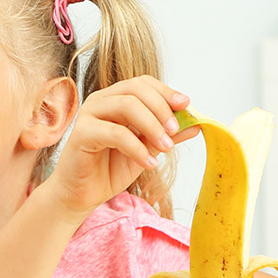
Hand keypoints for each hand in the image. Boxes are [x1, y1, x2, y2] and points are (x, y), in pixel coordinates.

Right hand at [48, 75, 196, 216]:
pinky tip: (148, 163)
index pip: (142, 83)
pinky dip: (137, 148)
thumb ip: (166, 135)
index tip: (186, 105)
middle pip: (136, 89)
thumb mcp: (146, 150)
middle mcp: (100, 101)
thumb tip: (196, 124)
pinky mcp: (81, 133)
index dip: (166, 91)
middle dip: (161, 108)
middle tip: (176, 131)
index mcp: (115, 99)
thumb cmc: (109, 169)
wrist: (82, 194)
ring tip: (166, 147)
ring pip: (126, 105)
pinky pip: (115, 133)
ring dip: (152, 125)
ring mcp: (89, 115)